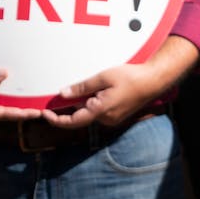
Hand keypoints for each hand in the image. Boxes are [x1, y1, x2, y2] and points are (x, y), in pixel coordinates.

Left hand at [42, 62, 168, 128]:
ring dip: (86, 102)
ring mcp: (113, 119)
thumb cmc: (132, 77)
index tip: (45, 114)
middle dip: (74, 104)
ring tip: (95, 85)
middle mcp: (106, 119)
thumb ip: (82, 87)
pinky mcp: (117, 115)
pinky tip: (103, 89)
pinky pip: (100, 111)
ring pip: (91, 113)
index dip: (56, 120)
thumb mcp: (103, 77)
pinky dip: (95, 102)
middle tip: (71, 90)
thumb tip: (64, 94)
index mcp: (100, 111)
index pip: (72, 121)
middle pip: (81, 116)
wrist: (154, 80)